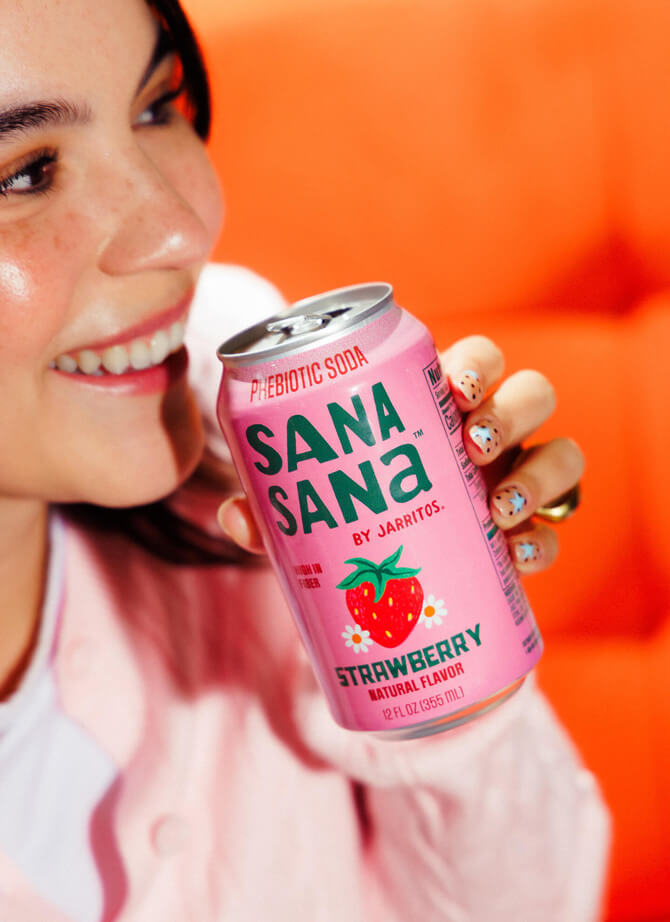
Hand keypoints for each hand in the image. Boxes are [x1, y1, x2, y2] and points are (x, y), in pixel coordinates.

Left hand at [218, 335, 583, 572]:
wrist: (404, 583)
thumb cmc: (362, 520)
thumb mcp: (321, 510)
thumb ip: (280, 510)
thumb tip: (234, 516)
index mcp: (442, 410)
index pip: (476, 361)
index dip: (476, 362)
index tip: (452, 385)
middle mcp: (491, 437)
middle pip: (530, 393)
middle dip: (511, 410)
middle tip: (470, 443)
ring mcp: (518, 482)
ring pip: (561, 453)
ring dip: (541, 472)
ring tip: (497, 507)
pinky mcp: (533, 533)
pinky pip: (559, 529)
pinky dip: (546, 540)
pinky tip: (516, 555)